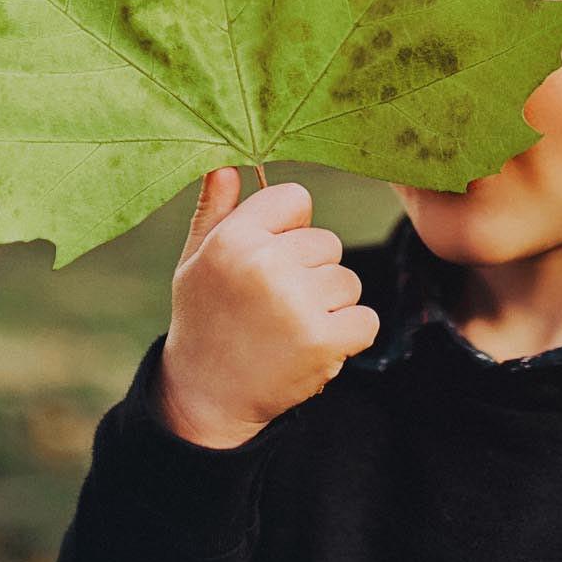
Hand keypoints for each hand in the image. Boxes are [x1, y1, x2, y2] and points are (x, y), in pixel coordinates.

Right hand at [153, 167, 380, 449]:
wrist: (206, 398)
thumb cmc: (204, 319)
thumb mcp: (196, 261)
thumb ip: (216, 210)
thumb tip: (230, 163)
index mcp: (233, 239)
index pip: (296, 198)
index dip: (288, 228)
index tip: (268, 258)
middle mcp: (264, 264)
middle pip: (326, 242)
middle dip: (310, 272)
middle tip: (273, 305)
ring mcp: (295, 303)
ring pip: (347, 281)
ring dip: (329, 306)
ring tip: (289, 328)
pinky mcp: (322, 341)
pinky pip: (365, 320)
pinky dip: (347, 336)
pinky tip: (312, 347)